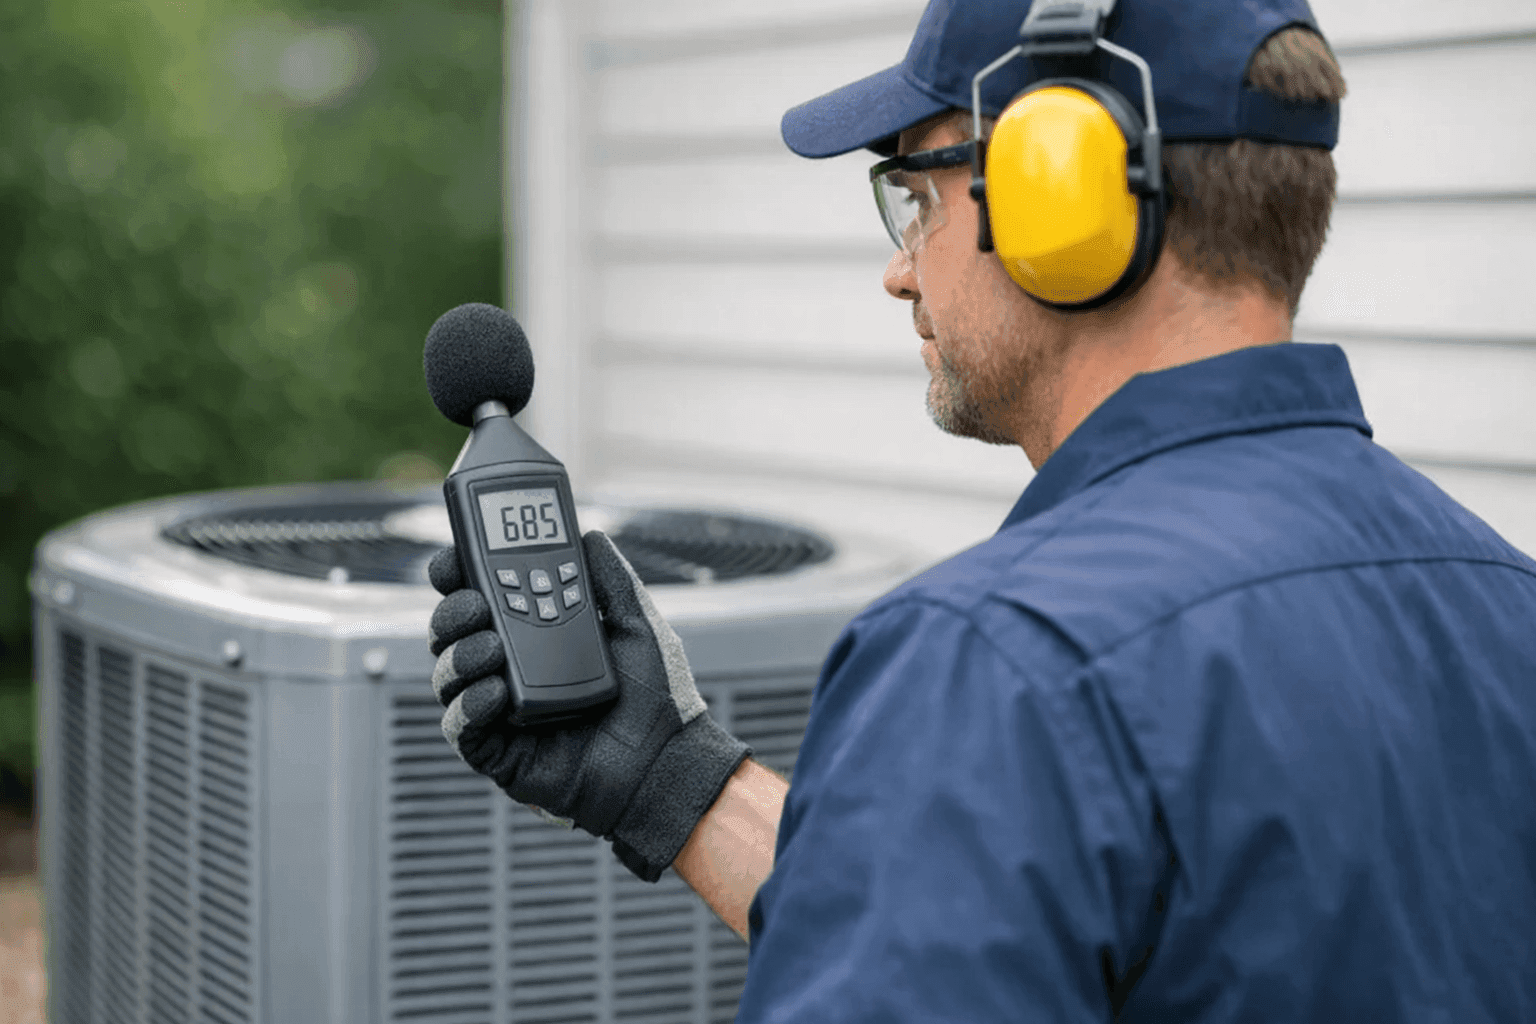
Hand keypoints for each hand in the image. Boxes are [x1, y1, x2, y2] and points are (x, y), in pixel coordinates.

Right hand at [426, 531, 751, 881]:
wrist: (668, 762)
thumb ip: (613, 581)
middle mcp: (509, 670)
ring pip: (448, 677)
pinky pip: (461, 728)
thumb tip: (588, 535)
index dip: (459, 576)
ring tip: (491, 647)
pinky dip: (468, 706)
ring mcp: (500, 712)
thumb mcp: (638, 626)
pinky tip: (494, 692)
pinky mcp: (498, 754)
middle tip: (473, 602)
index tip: (455, 557)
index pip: (482, 599)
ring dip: (459, 655)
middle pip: (453, 633)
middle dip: (452, 612)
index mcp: (534, 637)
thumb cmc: (657, 700)